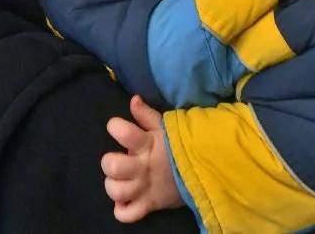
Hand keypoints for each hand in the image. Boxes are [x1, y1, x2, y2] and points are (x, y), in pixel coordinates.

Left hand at [102, 95, 182, 221]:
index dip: (115, 126)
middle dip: (109, 162)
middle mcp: (143, 167)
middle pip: (113, 166)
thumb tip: (133, 99)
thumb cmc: (179, 147)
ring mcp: (145, 188)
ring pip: (117, 192)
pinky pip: (129, 215)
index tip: (116, 127)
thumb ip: (146, 115)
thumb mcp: (166, 128)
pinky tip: (125, 200)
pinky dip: (122, 211)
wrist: (205, 171)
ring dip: (113, 187)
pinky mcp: (150, 205)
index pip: (123, 132)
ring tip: (120, 181)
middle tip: (117, 160)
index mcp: (147, 145)